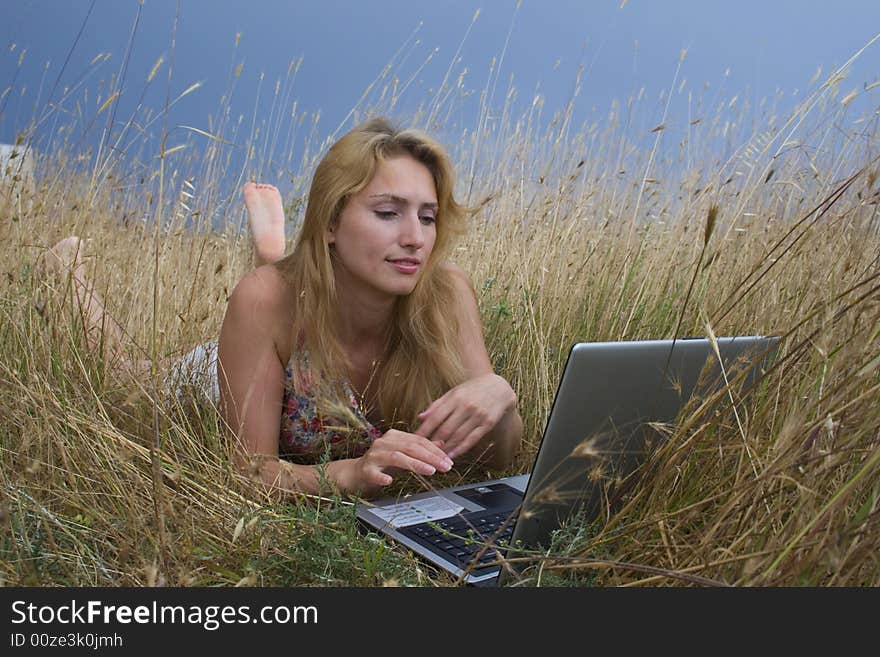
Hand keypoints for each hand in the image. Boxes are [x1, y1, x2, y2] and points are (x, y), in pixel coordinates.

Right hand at [332, 429, 453, 495]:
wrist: (355, 474)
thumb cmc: (381, 464)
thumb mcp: (403, 455)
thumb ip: (421, 449)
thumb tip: (442, 444)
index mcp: (394, 436)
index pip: (418, 440)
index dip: (435, 450)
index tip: (448, 461)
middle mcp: (383, 442)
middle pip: (410, 447)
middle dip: (431, 457)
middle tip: (445, 467)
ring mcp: (373, 455)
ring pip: (396, 457)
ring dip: (415, 464)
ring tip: (430, 471)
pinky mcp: (364, 469)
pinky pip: (374, 473)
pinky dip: (382, 476)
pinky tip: (389, 481)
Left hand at [414, 373, 516, 459]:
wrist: (500, 387)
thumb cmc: (473, 390)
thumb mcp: (454, 392)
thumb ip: (437, 405)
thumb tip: (420, 417)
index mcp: (456, 397)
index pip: (436, 416)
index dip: (424, 430)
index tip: (414, 439)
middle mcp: (466, 406)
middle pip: (446, 429)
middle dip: (434, 442)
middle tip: (424, 451)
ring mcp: (478, 416)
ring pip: (458, 436)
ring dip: (446, 448)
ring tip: (436, 456)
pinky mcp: (488, 424)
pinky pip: (472, 439)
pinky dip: (460, 449)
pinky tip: (452, 455)